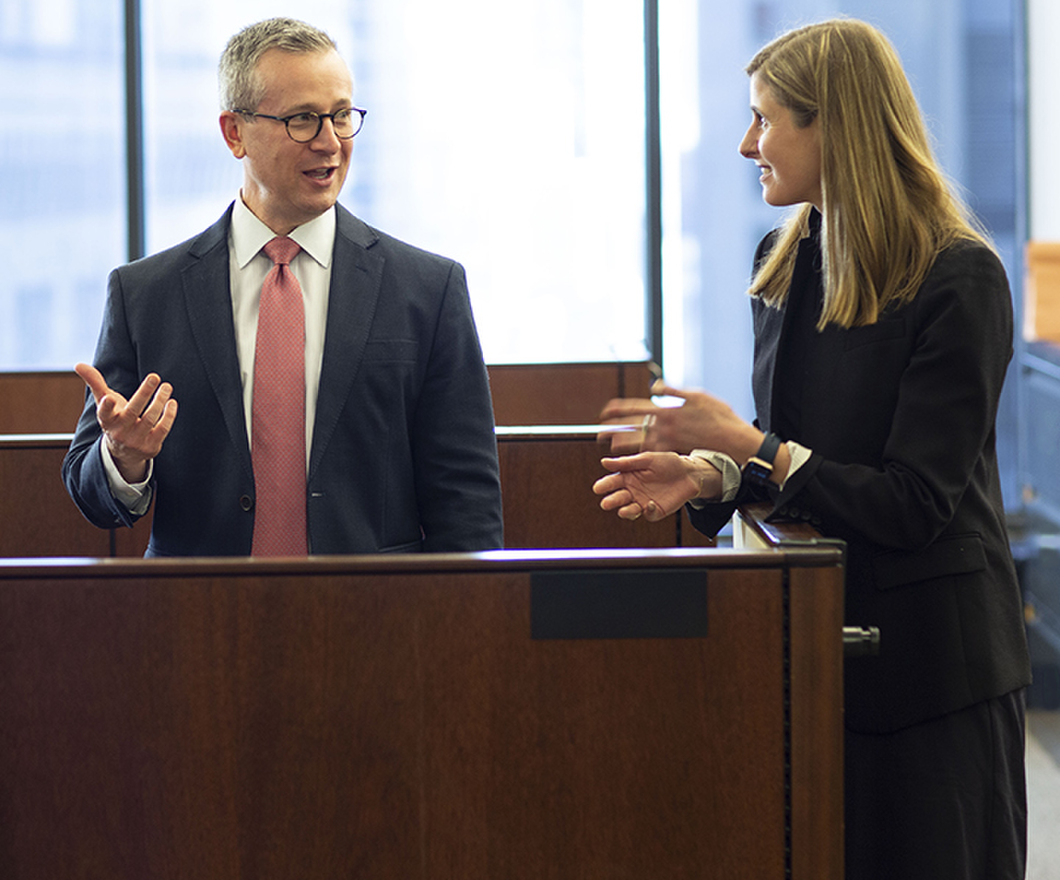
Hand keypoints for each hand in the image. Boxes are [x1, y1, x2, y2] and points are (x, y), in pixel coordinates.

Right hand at [76, 363, 177, 482]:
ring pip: (150, 418)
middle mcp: (120, 432)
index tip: (109, 398)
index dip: (106, 406)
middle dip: (144, 393)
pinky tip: (171, 402)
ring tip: (166, 386)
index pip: (104, 413)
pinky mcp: (151, 446)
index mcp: (107, 420)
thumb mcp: (104, 403)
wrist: (124, 452)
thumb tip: (78, 364)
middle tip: (154, 376)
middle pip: (133, 411)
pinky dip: (169, 415)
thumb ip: (95, 383)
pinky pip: (162, 429)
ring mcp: (136, 440)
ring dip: (159, 401)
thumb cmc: (115, 419)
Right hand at [592, 452, 720, 521]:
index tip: (598, 488)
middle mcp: (632, 491)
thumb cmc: (666, 463)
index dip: (604, 485)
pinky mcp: (655, 511)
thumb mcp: (647, 459)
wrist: (689, 472)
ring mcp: (643, 502)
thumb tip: (604, 462)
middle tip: (606, 504)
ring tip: (622, 511)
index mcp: (628, 477)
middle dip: (612, 501)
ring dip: (625, 512)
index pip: (612, 482)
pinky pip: (648, 514)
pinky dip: (648, 511)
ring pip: (630, 510)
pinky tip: (650, 503)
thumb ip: (626, 463)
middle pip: (618, 498)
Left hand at [599, 381, 758, 459]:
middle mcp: (664, 427)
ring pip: (639, 444)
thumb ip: (672, 391)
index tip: (604, 411)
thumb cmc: (717, 415)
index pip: (635, 408)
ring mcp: (668, 441)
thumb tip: (654, 386)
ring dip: (624, 444)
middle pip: (631, 428)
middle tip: (599, 433)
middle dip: (614, 430)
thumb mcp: (696, 395)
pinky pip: (655, 454)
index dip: (617, 410)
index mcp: (666, 409)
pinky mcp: (675, 452)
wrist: (731, 440)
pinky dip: (642, 454)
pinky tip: (635, 456)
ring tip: (611, 446)